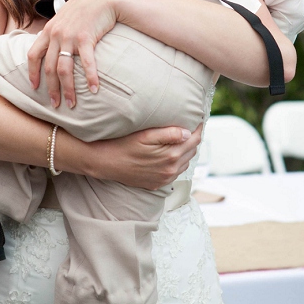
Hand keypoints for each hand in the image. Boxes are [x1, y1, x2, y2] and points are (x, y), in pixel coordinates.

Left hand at [27, 0, 122, 107]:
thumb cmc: (85, 7)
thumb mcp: (64, 17)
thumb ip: (57, 31)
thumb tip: (52, 46)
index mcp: (48, 30)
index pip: (33, 55)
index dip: (32, 72)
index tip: (34, 87)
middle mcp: (56, 35)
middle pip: (49, 68)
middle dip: (51, 89)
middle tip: (54, 104)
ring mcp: (70, 37)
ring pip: (64, 69)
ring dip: (68, 89)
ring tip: (72, 103)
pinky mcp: (87, 38)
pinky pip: (87, 63)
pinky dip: (90, 78)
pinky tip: (95, 89)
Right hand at [83, 124, 202, 190]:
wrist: (105, 163)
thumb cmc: (122, 145)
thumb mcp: (145, 136)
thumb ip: (168, 134)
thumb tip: (188, 133)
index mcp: (170, 156)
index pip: (194, 140)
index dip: (198, 128)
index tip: (198, 119)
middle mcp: (171, 170)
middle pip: (192, 151)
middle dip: (193, 139)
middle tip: (190, 127)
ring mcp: (165, 178)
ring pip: (185, 162)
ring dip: (186, 151)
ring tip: (181, 139)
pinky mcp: (158, 183)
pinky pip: (175, 172)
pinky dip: (177, 162)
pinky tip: (170, 154)